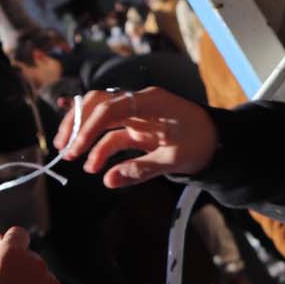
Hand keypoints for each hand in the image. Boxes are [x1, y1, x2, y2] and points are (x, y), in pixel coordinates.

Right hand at [54, 86, 217, 186]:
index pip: (110, 107)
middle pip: (98, 104)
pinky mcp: (138, 129)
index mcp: (151, 102)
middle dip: (76, 124)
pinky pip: (112, 134)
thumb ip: (141, 169)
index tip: (74, 149)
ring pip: (101, 117)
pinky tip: (94, 166)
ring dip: (83, 134)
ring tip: (70, 156)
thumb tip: (109, 180)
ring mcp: (137, 115)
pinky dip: (100, 148)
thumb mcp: (175, 159)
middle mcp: (140, 103)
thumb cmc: (203, 143)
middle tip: (63, 148)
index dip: (88, 127)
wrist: (221, 142)